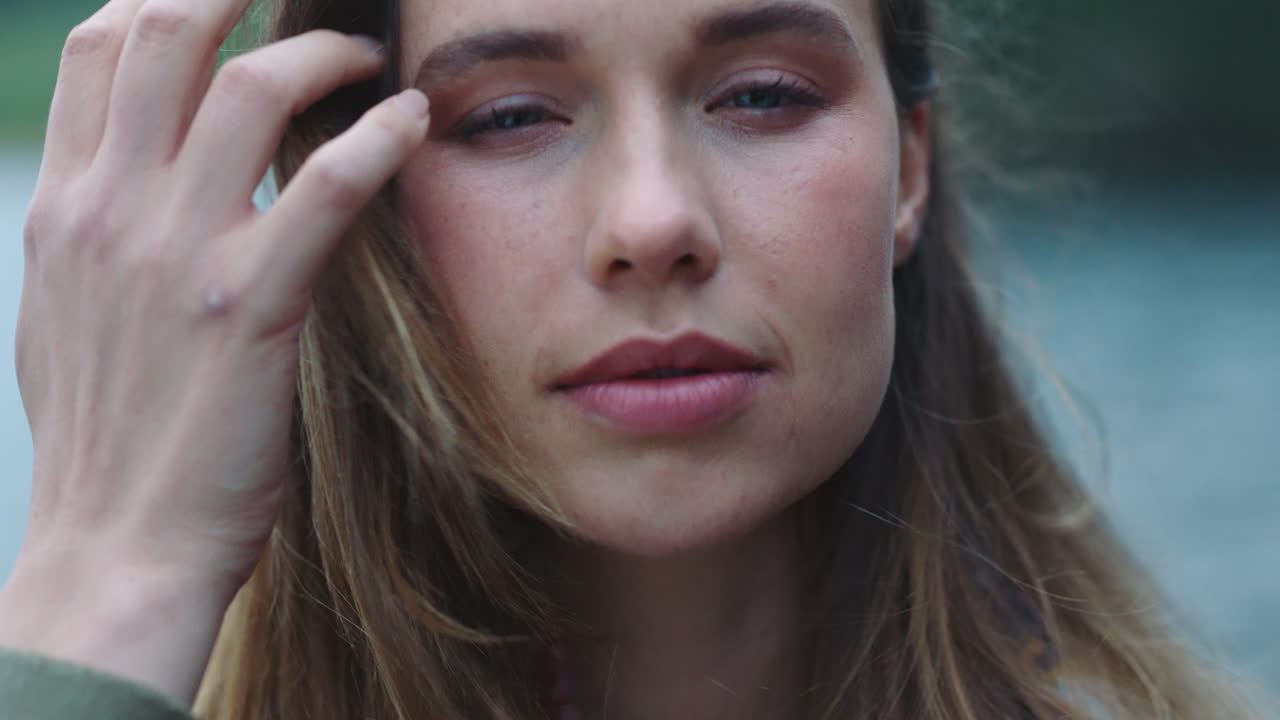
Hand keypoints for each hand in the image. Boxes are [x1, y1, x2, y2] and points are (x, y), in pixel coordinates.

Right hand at [2, 0, 427, 702]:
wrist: (117, 545)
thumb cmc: (109, 439)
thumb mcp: (70, 315)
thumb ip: (97, 234)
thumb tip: (126, 181)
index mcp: (65, 207)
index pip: (106, 49)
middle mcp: (109, 209)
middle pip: (167, 32)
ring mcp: (175, 252)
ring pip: (247, 86)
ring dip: (322, 52)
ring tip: (368, 56)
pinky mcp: (248, 304)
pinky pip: (324, 185)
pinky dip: (376, 138)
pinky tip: (410, 122)